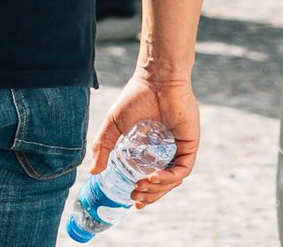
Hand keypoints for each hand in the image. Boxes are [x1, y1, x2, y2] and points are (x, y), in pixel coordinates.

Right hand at [86, 69, 200, 208]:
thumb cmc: (135, 98)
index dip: (144, 194)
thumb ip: (102, 146)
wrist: (156, 80)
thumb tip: (93, 171)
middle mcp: (166, 153)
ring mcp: (178, 150)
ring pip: (173, 180)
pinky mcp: (189, 146)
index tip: (133, 202)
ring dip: (159, 189)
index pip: (151, 180)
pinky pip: (183, 169)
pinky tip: (154, 177)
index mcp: (150, 151)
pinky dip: (170, 177)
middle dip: (150, 196)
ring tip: (141, 187)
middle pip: (162, 184)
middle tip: (135, 197)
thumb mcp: (114, 125)